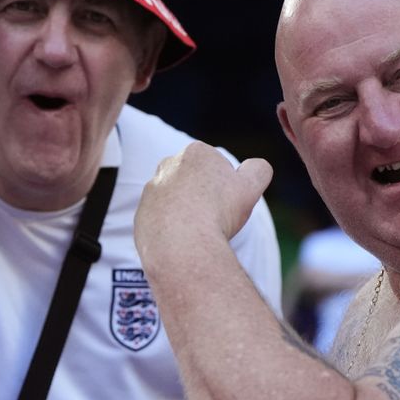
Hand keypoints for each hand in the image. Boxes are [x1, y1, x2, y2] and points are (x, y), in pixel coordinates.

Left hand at [135, 142, 271, 264]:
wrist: (182, 247)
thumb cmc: (218, 213)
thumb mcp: (250, 187)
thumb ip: (258, 170)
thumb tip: (257, 166)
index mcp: (195, 153)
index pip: (216, 164)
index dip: (227, 185)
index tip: (228, 202)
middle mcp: (168, 165)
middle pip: (194, 180)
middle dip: (204, 194)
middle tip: (215, 217)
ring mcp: (151, 191)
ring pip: (176, 200)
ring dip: (187, 212)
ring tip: (199, 231)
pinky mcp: (140, 214)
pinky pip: (160, 220)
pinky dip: (171, 229)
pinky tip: (182, 241)